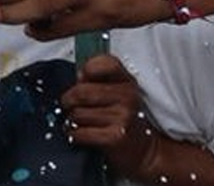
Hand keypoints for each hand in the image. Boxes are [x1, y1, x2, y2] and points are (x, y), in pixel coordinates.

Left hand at [63, 54, 160, 178]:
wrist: (144, 151)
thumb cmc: (122, 119)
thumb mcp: (116, 94)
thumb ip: (97, 81)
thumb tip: (78, 76)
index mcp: (127, 81)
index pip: (105, 63)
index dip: (87, 69)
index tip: (82, 79)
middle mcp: (128, 96)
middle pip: (81, 91)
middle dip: (68, 100)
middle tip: (69, 105)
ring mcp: (124, 116)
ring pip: (78, 113)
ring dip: (72, 120)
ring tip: (81, 122)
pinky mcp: (116, 137)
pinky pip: (80, 132)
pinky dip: (74, 134)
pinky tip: (81, 134)